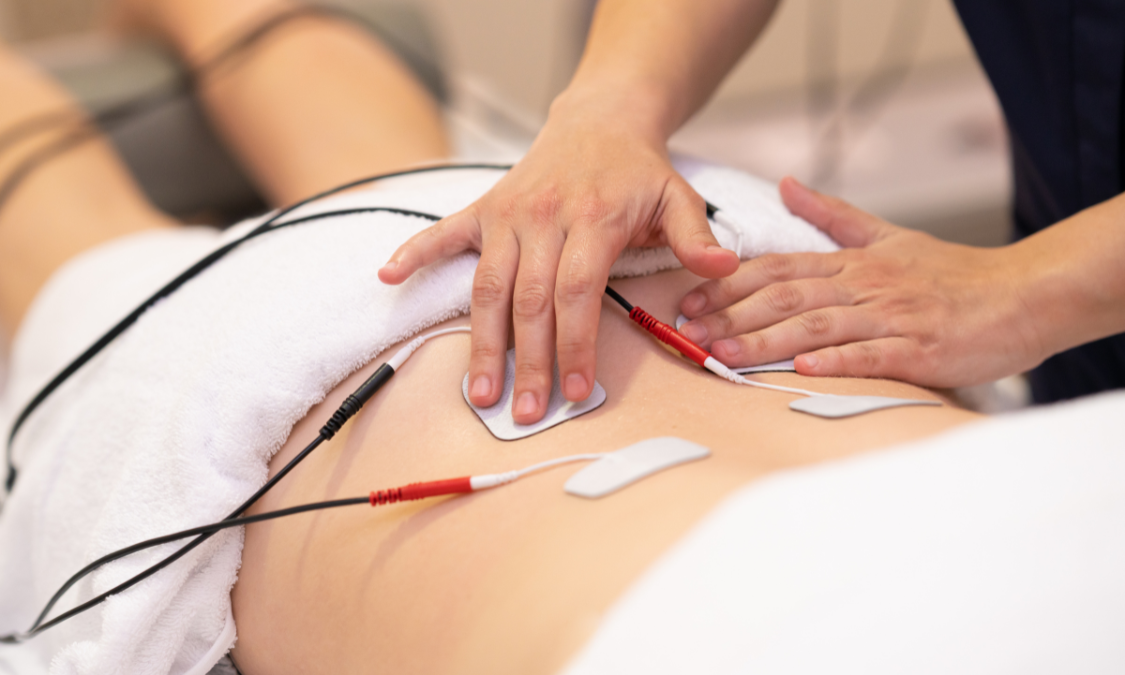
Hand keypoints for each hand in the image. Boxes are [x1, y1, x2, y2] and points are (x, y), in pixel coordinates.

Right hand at [379, 97, 738, 422]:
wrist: (599, 120)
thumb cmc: (637, 171)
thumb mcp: (678, 197)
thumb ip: (697, 236)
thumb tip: (723, 269)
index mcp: (593, 218)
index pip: (577, 293)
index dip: (574, 345)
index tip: (576, 392)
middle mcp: (543, 216)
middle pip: (529, 300)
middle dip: (528, 362)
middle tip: (526, 413)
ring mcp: (507, 212)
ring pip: (487, 285)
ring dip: (481, 342)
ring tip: (479, 393)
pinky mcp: (483, 208)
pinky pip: (443, 233)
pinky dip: (414, 255)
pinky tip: (388, 280)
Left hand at [678, 177, 1046, 387]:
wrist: (1025, 293)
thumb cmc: (953, 273)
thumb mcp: (889, 236)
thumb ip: (834, 216)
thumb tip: (787, 185)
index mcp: (853, 262)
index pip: (779, 268)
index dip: (729, 283)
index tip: (690, 299)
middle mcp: (865, 285)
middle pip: (787, 296)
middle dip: (732, 315)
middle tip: (689, 332)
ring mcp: (892, 316)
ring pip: (818, 325)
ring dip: (767, 342)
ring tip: (724, 356)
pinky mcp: (920, 348)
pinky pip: (871, 355)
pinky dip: (835, 361)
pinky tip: (801, 371)